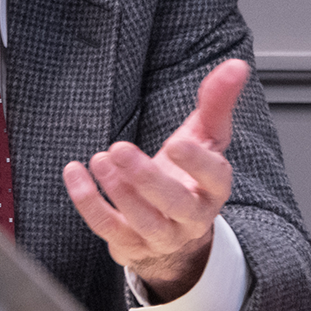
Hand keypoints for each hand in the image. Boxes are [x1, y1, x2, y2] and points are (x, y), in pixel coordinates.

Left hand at [63, 58, 246, 301]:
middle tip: (120, 149)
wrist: (173, 227)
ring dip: (118, 191)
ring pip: (144, 221)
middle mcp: (192, 216)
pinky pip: (109, 228)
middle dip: (147, 178)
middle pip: (176, 204)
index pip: (214, 177)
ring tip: (100, 159)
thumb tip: (235, 66)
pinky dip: (89, 203)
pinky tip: (75, 173)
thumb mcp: (205, 137)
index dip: (197, 163)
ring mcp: (162, 235)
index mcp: (213, 187)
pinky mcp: (131, 244)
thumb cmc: (188, 174)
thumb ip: (217, 101)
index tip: (176, 143)